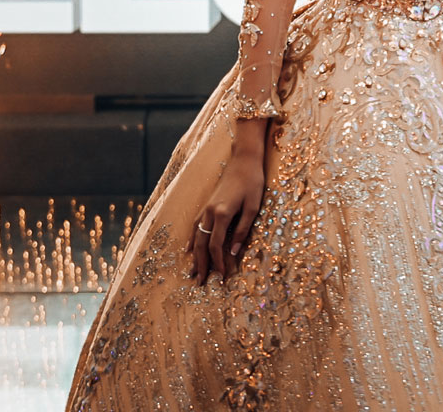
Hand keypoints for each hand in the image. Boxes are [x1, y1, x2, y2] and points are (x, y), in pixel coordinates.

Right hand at [186, 152, 265, 283]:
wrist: (244, 160)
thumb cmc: (252, 182)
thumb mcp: (253, 207)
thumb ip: (243, 230)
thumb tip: (234, 252)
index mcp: (222, 213)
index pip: (216, 245)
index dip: (218, 263)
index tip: (222, 277)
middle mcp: (210, 212)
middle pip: (202, 244)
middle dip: (201, 264)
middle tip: (200, 283)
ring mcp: (206, 208)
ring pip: (196, 236)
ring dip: (194, 255)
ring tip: (192, 271)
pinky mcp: (207, 205)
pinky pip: (196, 225)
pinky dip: (192, 239)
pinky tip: (189, 249)